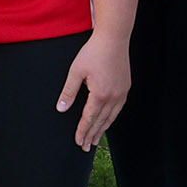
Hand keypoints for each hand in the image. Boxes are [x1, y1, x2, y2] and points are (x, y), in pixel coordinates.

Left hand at [54, 31, 132, 150]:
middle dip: (92, 135)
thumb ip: (68, 91)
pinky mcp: (125, 88)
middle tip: (85, 147)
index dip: (82, 131)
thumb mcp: (76, 71)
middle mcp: (113, 97)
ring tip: (95, 139)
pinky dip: (111, 118)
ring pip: (111, 117)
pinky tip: (107, 121)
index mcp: (100, 94)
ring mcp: (122, 93)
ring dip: (102, 129)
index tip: (78, 142)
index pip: (89, 119)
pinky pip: (118, 109)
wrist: (113, 39)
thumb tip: (61, 108)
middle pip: (101, 122)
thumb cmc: (93, 53)